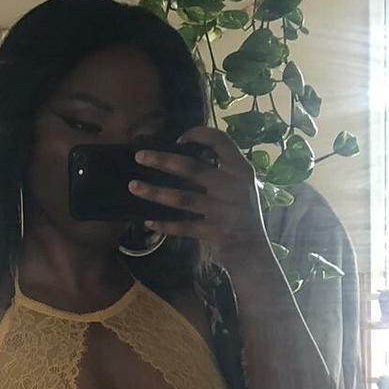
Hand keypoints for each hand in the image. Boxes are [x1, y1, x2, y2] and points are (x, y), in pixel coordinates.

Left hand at [129, 126, 270, 264]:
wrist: (255, 253)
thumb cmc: (241, 215)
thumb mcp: (240, 187)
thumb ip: (221, 171)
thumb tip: (184, 154)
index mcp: (241, 170)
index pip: (220, 141)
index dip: (198, 135)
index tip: (178, 140)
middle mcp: (234, 187)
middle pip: (192, 168)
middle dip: (162, 160)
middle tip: (139, 157)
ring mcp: (224, 211)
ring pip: (181, 198)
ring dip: (154, 192)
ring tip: (133, 186)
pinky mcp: (214, 232)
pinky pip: (183, 227)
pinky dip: (164, 224)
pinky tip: (148, 220)